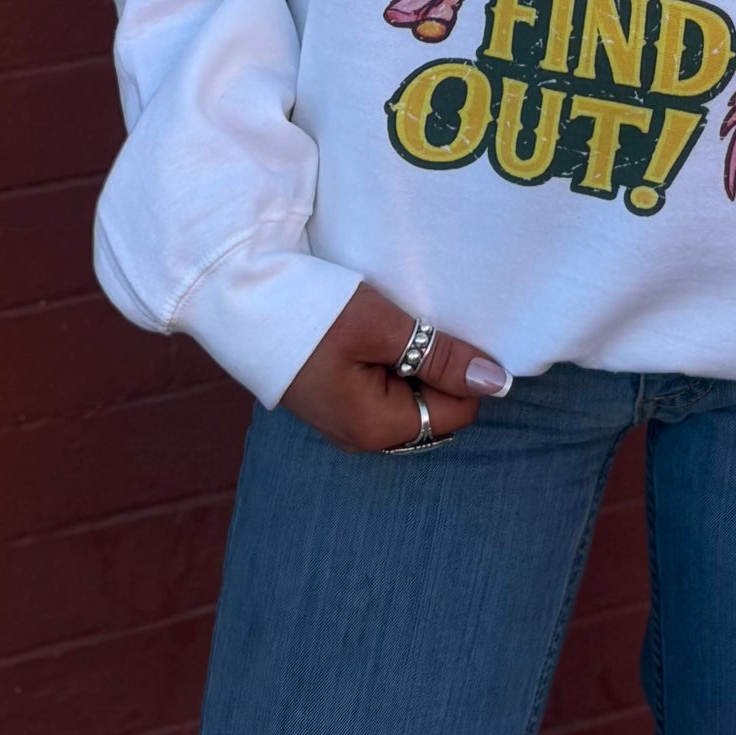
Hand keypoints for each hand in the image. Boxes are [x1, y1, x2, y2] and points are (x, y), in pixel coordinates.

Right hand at [282, 285, 509, 454]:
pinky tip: (377, 330)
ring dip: (415, 360)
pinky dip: (392, 360)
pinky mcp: (336, 399)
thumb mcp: (383, 327)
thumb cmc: (311, 312)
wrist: (238, 298)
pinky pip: (385, 388)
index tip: (446, 326)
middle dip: (438, 366)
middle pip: (435, 406)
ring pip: (410, 394)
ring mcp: (346, 420)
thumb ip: (442, 356)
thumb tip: (497, 382)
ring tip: (395, 323)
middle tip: (418, 321)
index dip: (463, 368)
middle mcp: (363, 436)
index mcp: (377, 428)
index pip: (458, 410)